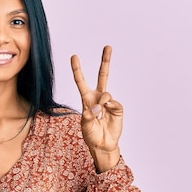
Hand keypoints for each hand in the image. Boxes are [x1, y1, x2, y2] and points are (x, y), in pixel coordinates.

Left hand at [71, 46, 122, 171]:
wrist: (103, 145)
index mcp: (87, 99)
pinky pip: (114, 103)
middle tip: (108, 46)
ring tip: (99, 113)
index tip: (74, 56)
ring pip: (106, 92)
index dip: (77, 69)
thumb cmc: (91, 135)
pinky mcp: (117, 108)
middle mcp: (98, 97)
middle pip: (103, 76)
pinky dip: (110, 108)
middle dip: (105, 61)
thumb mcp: (85, 126)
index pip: (81, 81)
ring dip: (102, 102)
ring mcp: (108, 102)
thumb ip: (88, 115)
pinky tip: (107, 114)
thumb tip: (97, 106)